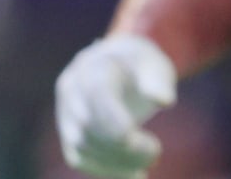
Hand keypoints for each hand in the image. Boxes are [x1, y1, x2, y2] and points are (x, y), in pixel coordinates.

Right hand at [55, 34, 176, 177]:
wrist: (118, 65)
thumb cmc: (141, 65)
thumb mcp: (155, 63)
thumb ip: (159, 80)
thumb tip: (164, 101)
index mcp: (93, 65)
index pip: (97, 93)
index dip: (115, 120)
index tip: (141, 139)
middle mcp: (71, 89)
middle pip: (89, 124)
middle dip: (122, 146)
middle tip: (156, 154)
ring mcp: (65, 113)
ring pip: (82, 146)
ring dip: (116, 162)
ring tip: (149, 163)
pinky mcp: (68, 134)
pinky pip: (79, 158)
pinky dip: (106, 170)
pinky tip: (133, 174)